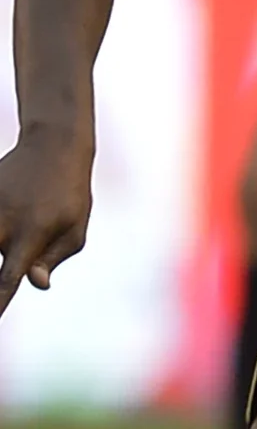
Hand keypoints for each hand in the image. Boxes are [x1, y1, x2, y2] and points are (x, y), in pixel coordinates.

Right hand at [0, 132, 92, 314]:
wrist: (53, 147)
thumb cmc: (70, 194)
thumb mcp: (75, 227)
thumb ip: (53, 258)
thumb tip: (36, 284)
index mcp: (31, 236)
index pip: (7, 281)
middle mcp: (3, 226)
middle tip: (13, 252)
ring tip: (20, 227)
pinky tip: (8, 214)